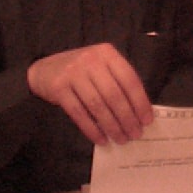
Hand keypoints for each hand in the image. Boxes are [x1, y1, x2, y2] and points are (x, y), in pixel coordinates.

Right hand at [27, 43, 152, 145]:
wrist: (45, 69)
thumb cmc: (82, 71)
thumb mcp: (102, 66)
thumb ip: (118, 81)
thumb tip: (140, 111)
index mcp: (107, 53)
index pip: (129, 79)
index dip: (140, 101)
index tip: (147, 120)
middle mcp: (91, 60)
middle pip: (114, 94)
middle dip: (127, 118)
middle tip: (136, 134)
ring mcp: (73, 73)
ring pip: (98, 105)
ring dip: (112, 126)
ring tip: (121, 139)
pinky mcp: (59, 88)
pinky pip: (79, 113)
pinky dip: (92, 129)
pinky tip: (101, 139)